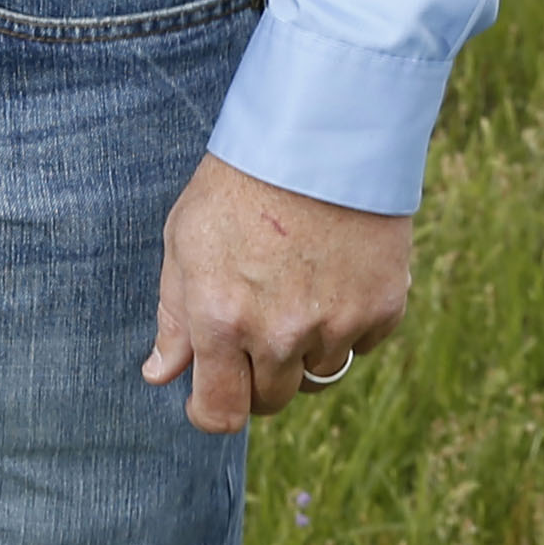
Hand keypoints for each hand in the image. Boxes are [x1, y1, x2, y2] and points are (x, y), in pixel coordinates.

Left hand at [142, 152, 411, 432]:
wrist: (322, 130)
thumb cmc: (240, 180)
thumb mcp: (185, 238)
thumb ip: (174, 314)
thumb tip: (160, 373)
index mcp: (222, 321)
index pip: (220, 413)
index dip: (212, 410)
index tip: (213, 395)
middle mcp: (280, 334)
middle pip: (271, 400)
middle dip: (259, 375)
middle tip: (258, 326)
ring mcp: (337, 324)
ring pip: (319, 374)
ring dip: (306, 348)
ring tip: (298, 287)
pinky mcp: (383, 307)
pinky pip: (362, 343)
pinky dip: (350, 321)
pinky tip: (336, 273)